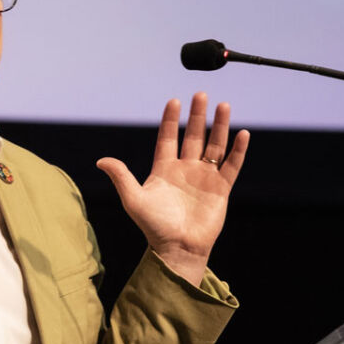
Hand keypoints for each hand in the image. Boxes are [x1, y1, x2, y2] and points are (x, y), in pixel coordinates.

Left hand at [95, 92, 248, 283]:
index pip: (168, 138)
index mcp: (164, 169)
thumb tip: (101, 160)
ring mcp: (204, 178)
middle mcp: (185, 169)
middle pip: (194, 136)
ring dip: (219, 126)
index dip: (171, 120)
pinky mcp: (221, 189)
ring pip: (214, 146)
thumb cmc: (154, 227)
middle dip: (197, 115)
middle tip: (201, 94)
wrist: (177, 249)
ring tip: (223, 105)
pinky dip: (237, 150)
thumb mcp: (133, 199)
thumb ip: (121, 177)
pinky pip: (231, 165)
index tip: (174, 101)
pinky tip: (242, 134)